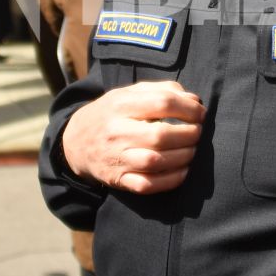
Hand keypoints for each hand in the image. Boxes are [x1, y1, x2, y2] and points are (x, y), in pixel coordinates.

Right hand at [61, 81, 203, 193]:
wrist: (75, 143)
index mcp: (120, 105)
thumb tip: (194, 101)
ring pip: (155, 161)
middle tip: (198, 132)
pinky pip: (147, 185)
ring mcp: (116, 158)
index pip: (162, 102)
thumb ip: (162, 90)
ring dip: (183, 156)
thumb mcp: (129, 93)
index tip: (200, 113)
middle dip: (188, 134)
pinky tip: (183, 170)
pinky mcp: (118, 180)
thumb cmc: (111, 114)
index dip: (188, 109)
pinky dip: (170, 180)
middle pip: (160, 135)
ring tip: (192, 150)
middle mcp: (116, 131)